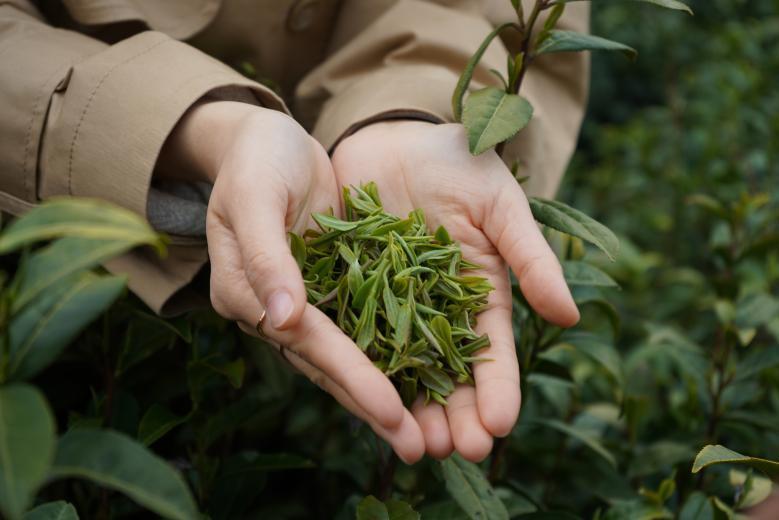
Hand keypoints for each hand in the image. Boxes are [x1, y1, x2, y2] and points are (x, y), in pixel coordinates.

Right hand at [158, 102, 424, 462]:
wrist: (269, 140)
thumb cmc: (256, 159)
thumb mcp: (255, 195)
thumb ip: (266, 254)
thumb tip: (282, 316)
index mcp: (245, 291)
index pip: (305, 340)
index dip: (349, 372)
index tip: (391, 408)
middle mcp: (272, 309)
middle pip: (326, 363)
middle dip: (372, 403)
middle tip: (417, 447)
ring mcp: (303, 302)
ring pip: (346, 356)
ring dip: (383, 393)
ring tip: (423, 435)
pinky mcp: (330, 288)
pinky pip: (362, 327)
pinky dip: (389, 355)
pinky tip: (423, 382)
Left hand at [331, 121, 578, 460]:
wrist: (392, 136)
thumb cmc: (458, 163)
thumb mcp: (500, 206)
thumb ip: (530, 258)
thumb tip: (568, 316)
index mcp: (480, 291)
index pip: (493, 350)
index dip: (498, 388)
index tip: (501, 424)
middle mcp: (438, 308)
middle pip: (450, 372)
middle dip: (457, 414)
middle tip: (457, 451)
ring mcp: (393, 304)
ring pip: (404, 366)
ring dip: (412, 406)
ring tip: (418, 445)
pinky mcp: (352, 292)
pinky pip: (356, 335)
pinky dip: (362, 368)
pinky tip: (364, 399)